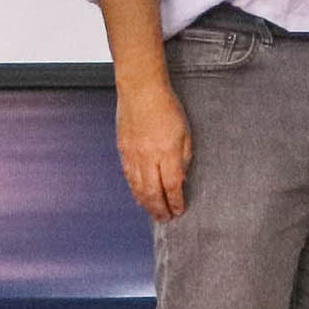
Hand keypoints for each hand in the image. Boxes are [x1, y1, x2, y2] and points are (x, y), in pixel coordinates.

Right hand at [116, 78, 192, 222]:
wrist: (141, 89)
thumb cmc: (167, 106)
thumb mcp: (185, 132)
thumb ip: (183, 157)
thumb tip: (180, 177)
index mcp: (167, 152)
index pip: (172, 186)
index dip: (175, 202)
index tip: (179, 210)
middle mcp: (148, 157)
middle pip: (153, 193)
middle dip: (159, 209)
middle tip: (165, 219)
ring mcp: (133, 155)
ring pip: (138, 188)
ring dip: (146, 204)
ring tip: (153, 212)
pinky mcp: (123, 150)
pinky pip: (128, 176)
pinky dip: (134, 190)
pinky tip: (139, 196)